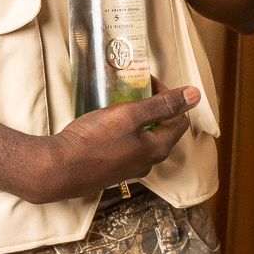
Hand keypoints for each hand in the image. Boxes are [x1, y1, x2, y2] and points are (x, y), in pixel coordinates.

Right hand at [21, 89, 199, 200]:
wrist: (59, 169)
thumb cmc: (93, 140)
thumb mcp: (130, 115)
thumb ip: (163, 105)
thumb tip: (195, 95)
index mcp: (158, 148)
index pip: (179, 120)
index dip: (170, 97)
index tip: (148, 83)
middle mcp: (148, 162)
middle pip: (162, 130)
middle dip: (153, 107)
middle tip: (135, 91)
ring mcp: (129, 169)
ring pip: (143, 139)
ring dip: (137, 120)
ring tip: (120, 105)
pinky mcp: (112, 171)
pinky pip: (127, 147)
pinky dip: (123, 132)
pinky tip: (106, 124)